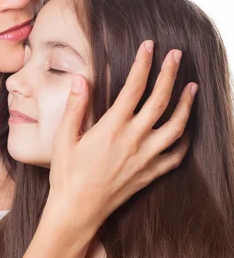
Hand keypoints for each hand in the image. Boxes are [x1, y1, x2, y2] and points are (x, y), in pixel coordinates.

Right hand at [48, 41, 197, 235]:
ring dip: (186, 105)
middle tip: (177, 56)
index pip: (133, 87)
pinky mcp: (150, 174)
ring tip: (192, 88)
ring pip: (176, 127)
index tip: (148, 46)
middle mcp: (133, 140)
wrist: (77, 211)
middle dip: (170, 74)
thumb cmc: (67, 175)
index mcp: (112, 128)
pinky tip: (186, 130)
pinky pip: (175, 156)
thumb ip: (75, 107)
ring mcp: (145, 158)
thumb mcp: (63, 138)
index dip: (143, 63)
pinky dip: (184, 141)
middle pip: (160, 101)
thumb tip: (80, 79)